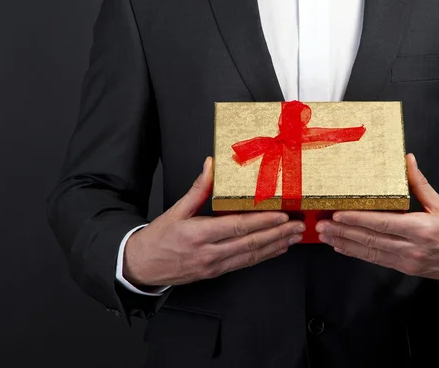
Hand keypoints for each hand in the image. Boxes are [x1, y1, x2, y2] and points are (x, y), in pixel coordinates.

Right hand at [123, 157, 305, 286]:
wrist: (141, 266)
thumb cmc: (158, 238)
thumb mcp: (175, 210)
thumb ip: (198, 189)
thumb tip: (210, 165)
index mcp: (198, 234)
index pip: (237, 227)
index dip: (262, 222)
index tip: (281, 216)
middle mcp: (209, 252)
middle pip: (250, 243)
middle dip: (278, 234)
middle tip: (297, 226)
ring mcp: (213, 265)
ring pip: (251, 256)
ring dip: (275, 246)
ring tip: (294, 237)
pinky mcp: (215, 272)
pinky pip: (244, 263)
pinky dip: (263, 256)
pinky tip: (276, 249)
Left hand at [315, 154, 438, 282]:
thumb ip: (419, 184)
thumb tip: (406, 160)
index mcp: (422, 228)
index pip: (383, 223)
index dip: (358, 220)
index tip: (338, 215)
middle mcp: (413, 247)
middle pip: (371, 240)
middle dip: (343, 232)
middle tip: (321, 226)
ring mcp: (408, 261)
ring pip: (370, 252)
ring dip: (345, 244)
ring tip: (325, 236)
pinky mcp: (405, 268)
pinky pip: (377, 260)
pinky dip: (357, 253)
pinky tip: (343, 247)